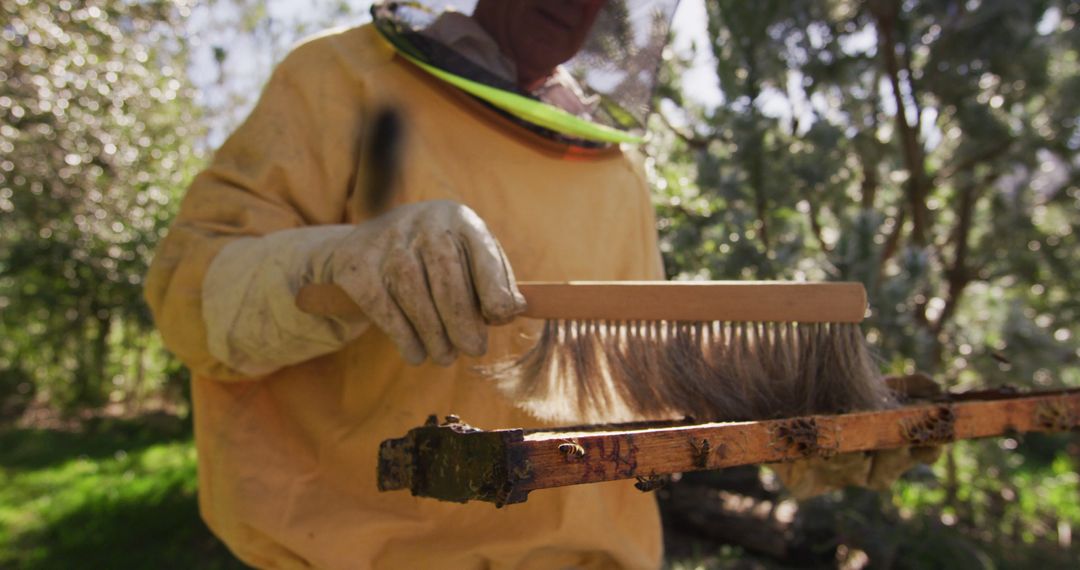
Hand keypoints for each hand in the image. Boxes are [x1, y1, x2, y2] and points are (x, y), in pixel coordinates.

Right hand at [328, 200, 526, 365]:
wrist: (369, 242)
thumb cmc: (437, 258)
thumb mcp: (468, 258)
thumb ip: (495, 282)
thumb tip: (514, 311)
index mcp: (460, 219)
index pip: (482, 253)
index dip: (495, 288)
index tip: (501, 317)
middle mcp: (424, 223)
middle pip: (446, 275)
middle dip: (462, 320)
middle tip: (473, 349)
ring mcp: (387, 241)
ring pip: (414, 293)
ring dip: (434, 334)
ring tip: (446, 356)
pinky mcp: (358, 265)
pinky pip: (384, 306)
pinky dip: (404, 336)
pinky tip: (416, 353)